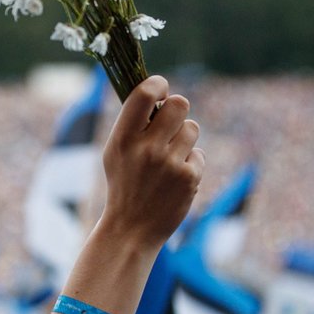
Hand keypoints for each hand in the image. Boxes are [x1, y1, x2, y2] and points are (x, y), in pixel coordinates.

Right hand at [97, 76, 203, 251]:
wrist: (132, 228)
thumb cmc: (124, 183)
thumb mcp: (115, 152)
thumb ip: (132, 123)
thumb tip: (158, 92)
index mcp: (123, 138)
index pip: (145, 93)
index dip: (158, 85)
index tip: (160, 91)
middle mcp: (146, 148)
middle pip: (179, 103)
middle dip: (177, 109)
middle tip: (170, 123)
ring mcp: (169, 163)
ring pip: (192, 128)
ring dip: (184, 138)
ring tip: (170, 157)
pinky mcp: (189, 178)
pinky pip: (198, 153)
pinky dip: (190, 164)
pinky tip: (175, 179)